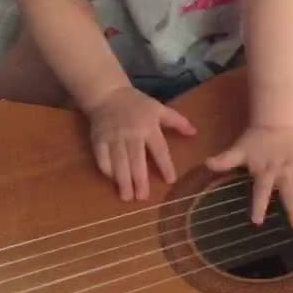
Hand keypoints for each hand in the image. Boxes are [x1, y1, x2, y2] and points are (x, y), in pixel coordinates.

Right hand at [85, 85, 196, 200]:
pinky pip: (102, 158)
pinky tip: (113, 181)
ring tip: (127, 197)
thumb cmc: (137, 104)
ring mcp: (113, 137)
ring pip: (119, 162)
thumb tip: (194, 133)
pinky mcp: (98, 140)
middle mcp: (131, 134)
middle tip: (142, 198)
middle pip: (136, 160)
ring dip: (123, 181)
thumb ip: (177, 121)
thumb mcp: (159, 108)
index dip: (165, 165)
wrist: (107, 93)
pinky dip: (107, 171)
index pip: (159, 149)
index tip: (170, 180)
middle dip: (139, 180)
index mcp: (149, 126)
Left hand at [205, 125, 292, 230]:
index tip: (257, 221)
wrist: (277, 120)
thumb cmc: (256, 140)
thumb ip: (225, 160)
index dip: (258, 204)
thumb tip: (206, 163)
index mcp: (266, 171)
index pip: (261, 190)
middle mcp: (284, 171)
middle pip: (290, 192)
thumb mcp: (239, 150)